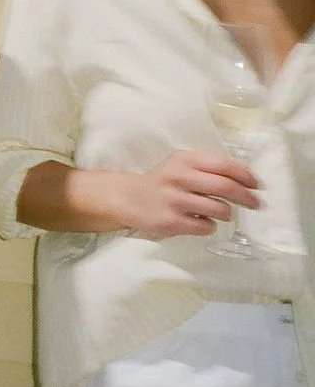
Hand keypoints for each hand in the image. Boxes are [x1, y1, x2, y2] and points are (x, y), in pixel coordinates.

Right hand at [122, 150, 259, 239]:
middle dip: (246, 197)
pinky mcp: (172, 222)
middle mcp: (180, 177)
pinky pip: (206, 227)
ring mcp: (176, 200)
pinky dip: (210, 226)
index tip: (257, 184)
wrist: (130, 198)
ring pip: (219, 209)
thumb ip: (207, 167)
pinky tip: (202, 222)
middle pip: (226, 187)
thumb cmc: (163, 180)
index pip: (224, 165)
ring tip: (223, 212)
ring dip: (227, 213)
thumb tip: (245, 177)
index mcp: (185, 159)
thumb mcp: (181, 164)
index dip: (245, 175)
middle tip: (255, 204)